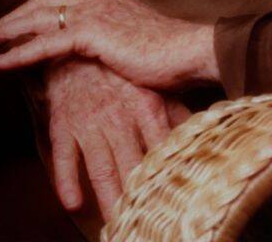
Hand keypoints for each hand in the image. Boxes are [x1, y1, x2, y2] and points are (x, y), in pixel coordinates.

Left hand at [0, 0, 219, 90]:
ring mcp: (94, 14)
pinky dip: (15, 53)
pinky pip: (43, 44)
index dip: (36, 5)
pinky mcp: (91, 34)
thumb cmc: (172, 53)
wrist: (190, 51)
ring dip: (4, 31)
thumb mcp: (139, 40)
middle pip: (43, 2)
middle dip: (12, 15)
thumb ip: (118, 38)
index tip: (15, 16)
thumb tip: (108, 50)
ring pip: (37, 19)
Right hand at [42, 57, 190, 222]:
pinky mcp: (64, 125)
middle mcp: (119, 117)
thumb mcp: (153, 88)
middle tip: (145, 221)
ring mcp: (90, 122)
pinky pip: (64, 156)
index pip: (162, 144)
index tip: (178, 196)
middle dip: (138, 195)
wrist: (81, 49)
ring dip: (107, 196)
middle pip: (131, 164)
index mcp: (146, 106)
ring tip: (116, 222)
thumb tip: (206, 132)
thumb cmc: (123, 74)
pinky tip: (74, 202)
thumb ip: (177, 113)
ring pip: (100, 167)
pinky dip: (66, 180)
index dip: (168, 171)